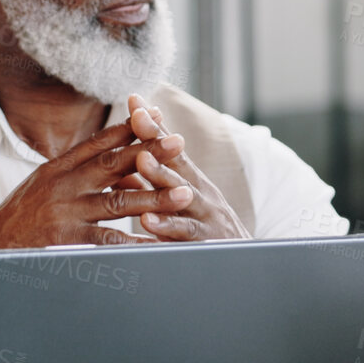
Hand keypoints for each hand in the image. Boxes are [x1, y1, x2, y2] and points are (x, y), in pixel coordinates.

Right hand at [0, 119, 195, 264]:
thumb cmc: (22, 217)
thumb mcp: (45, 185)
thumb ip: (82, 173)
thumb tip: (126, 166)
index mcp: (59, 168)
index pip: (99, 142)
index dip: (129, 127)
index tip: (154, 113)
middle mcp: (64, 185)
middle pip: (114, 164)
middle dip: (150, 152)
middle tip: (180, 143)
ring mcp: (66, 213)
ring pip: (118, 202)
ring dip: (154, 197)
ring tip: (184, 194)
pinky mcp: (67, 242)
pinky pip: (109, 242)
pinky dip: (137, 243)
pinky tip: (160, 244)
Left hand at [117, 94, 250, 241]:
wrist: (243, 262)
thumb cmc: (205, 231)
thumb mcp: (179, 205)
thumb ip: (152, 189)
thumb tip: (120, 172)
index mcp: (190, 181)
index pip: (169, 147)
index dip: (152, 124)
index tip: (135, 100)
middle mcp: (199, 192)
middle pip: (176, 160)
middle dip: (156, 137)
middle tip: (137, 117)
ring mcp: (204, 214)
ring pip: (181, 192)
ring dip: (161, 174)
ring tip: (141, 160)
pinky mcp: (205, 241)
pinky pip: (183, 232)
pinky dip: (166, 225)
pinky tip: (148, 220)